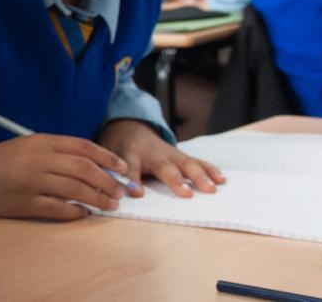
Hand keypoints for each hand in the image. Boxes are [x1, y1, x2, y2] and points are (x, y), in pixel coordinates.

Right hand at [0, 134, 129, 219]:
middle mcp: (39, 159)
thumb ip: (59, 152)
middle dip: (109, 181)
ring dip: (98, 199)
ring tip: (109, 205)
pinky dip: (76, 212)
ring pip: (75, 190)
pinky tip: (84, 213)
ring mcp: (32, 182)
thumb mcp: (30, 146)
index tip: (123, 169)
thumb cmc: (4, 161)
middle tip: (121, 192)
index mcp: (42, 142)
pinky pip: (59, 209)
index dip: (108, 158)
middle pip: (84, 169)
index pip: (83, 147)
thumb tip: (95, 166)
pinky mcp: (26, 203)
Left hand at [99, 119, 225, 197]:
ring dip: (199, 176)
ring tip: (211, 189)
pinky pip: (197, 161)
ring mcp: (169, 153)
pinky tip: (221, 180)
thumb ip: (104, 171)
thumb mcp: (105, 156)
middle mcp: (151, 153)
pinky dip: (209, 170)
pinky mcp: (180, 155)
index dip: (132, 180)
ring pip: (185, 163)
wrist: (129, 128)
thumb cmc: (116, 148)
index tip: (137, 194)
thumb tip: (100, 192)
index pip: (130, 168)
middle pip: (164, 166)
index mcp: (129, 154)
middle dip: (174, 179)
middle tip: (185, 193)